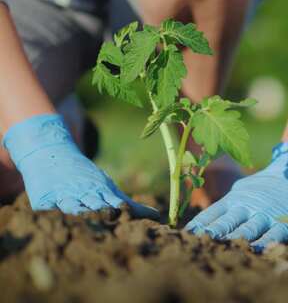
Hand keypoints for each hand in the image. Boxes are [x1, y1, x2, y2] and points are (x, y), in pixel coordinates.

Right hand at [2, 114, 158, 218]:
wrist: (52, 152)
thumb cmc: (86, 178)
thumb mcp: (108, 187)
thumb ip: (130, 205)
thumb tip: (158, 216)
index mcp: (101, 191)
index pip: (114, 204)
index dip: (120, 211)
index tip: (127, 216)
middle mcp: (84, 193)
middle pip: (94, 205)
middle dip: (102, 213)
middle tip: (109, 217)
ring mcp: (63, 196)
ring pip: (72, 207)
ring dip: (79, 213)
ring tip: (84, 218)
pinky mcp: (43, 199)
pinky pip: (46, 209)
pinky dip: (49, 214)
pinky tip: (52, 220)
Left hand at [185, 140, 287, 250]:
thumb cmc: (266, 185)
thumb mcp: (242, 188)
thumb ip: (227, 204)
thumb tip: (205, 221)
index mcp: (234, 198)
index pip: (211, 214)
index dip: (198, 225)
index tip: (184, 236)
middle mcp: (247, 205)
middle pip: (225, 223)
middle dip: (210, 234)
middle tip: (195, 244)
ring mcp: (266, 213)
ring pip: (246, 229)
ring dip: (232, 240)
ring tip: (218, 249)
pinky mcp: (284, 221)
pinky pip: (272, 235)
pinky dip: (263, 243)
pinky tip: (254, 251)